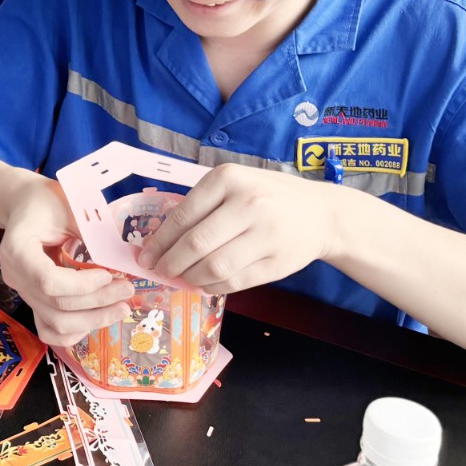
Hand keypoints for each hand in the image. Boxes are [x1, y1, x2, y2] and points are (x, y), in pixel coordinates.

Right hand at [0, 179, 132, 345]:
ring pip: (56, 323)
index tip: (108, 274)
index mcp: (17, 250)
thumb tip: (128, 258)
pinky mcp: (33, 300)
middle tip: (128, 290)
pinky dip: (73, 332)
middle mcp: (16, 277)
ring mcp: (23, 292)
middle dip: (98, 302)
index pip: (48, 281)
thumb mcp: (70, 206)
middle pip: (56, 306)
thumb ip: (93, 232)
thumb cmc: (47, 201)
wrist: (25, 205)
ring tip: (121, 307)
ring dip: (93, 320)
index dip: (82, 285)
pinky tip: (96, 319)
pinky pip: (49, 329)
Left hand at [139, 163, 339, 294]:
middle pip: (195, 244)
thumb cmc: (267, 196)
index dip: (159, 241)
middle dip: (170, 263)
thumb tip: (160, 240)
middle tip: (160, 270)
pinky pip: (235, 282)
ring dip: (189, 278)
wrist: (320, 213)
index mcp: (229, 179)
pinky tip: (204, 283)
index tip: (145, 256)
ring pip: (214, 267)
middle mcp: (248, 204)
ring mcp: (266, 235)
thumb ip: (201, 205)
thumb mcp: (234, 184)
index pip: (183, 216)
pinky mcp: (278, 262)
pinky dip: (212, 287)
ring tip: (181, 278)